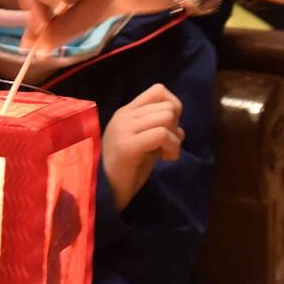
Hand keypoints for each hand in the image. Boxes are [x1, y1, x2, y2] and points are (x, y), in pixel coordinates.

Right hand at [102, 84, 182, 208]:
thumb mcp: (146, 145)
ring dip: (175, 139)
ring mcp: (124, 129)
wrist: (103, 194)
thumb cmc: (126, 171)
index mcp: (127, 112)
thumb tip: (180, 129)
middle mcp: (124, 116)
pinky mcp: (127, 145)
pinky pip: (162, 134)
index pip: (158, 90)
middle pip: (167, 105)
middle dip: (175, 127)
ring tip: (166, 155)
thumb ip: (160, 132)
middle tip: (167, 147)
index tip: (169, 130)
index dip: (173, 107)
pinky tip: (166, 160)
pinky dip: (172, 147)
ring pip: (167, 116)